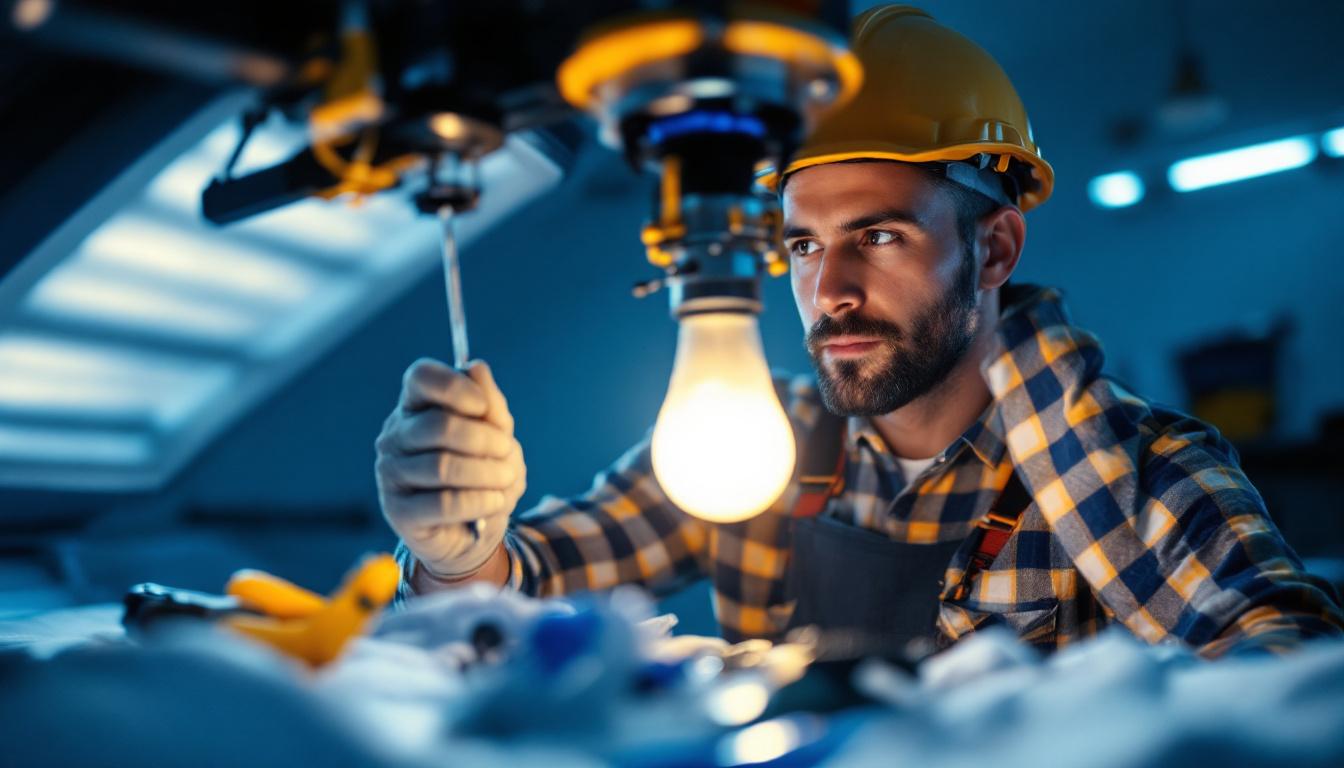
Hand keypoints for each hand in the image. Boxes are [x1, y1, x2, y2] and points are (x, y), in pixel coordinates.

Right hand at [375, 358, 525, 578]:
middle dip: (485, 440)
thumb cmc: (482, 474)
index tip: (484, 408)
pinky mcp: (398, 511)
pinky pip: (443, 503)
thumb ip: (489, 404)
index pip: (419, 378)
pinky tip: (495, 501)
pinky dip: (479, 501)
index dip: (455, 387)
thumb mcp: (497, 436)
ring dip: (487, 473)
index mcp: (416, 407)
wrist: (473, 532)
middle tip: (508, 451)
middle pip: (439, 426)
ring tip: (507, 478)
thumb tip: (476, 367)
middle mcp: (395, 435)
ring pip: (442, 466)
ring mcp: (391, 473)